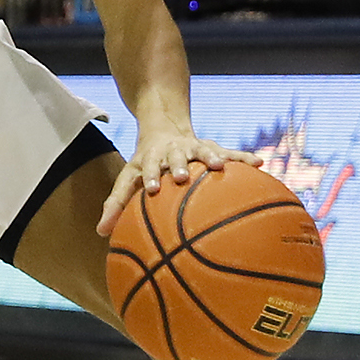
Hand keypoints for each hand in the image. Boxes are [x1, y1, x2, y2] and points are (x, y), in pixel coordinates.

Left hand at [96, 127, 261, 236]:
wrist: (163, 127)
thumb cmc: (144, 164)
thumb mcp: (128, 179)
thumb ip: (116, 204)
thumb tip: (100, 233)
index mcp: (151, 159)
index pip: (148, 168)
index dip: (151, 177)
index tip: (152, 189)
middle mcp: (171, 152)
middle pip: (174, 156)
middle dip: (178, 165)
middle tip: (182, 176)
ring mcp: (192, 148)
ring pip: (202, 150)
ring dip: (210, 156)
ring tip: (220, 165)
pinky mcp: (210, 147)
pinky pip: (229, 153)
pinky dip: (242, 157)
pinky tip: (258, 163)